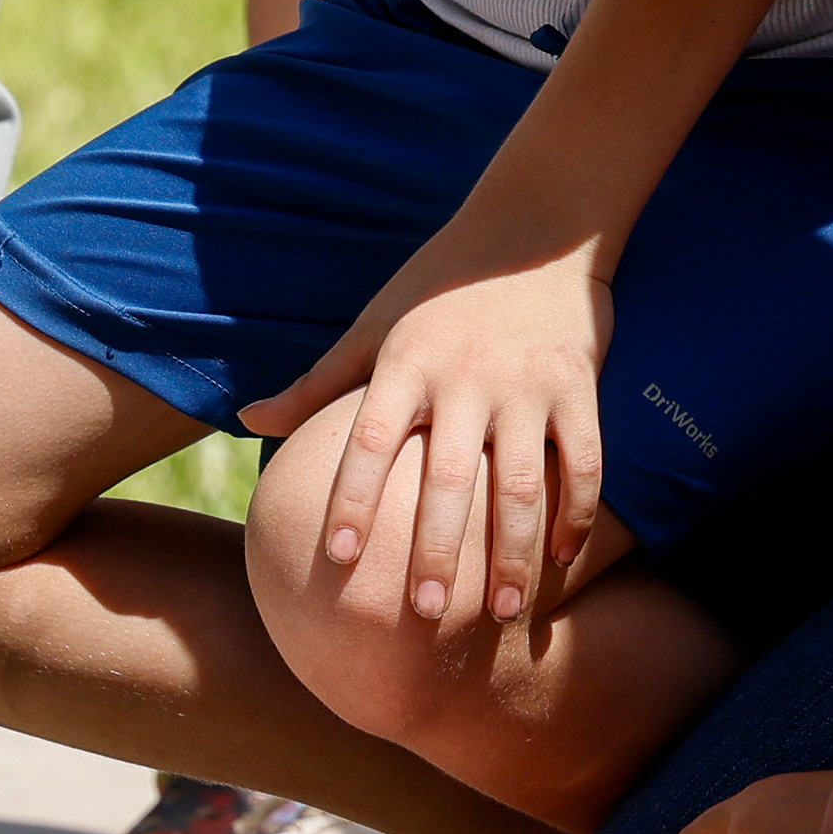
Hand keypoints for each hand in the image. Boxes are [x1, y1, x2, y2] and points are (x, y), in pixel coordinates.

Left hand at [246, 230, 611, 631]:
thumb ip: (318, 381)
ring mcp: (527, 382)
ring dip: (514, 552)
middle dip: (438, 549)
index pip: (372, 438)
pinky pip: (585, 461)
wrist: (538, 220)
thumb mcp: (376, 323)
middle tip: (424, 612)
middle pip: (450, 476)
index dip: (354, 497)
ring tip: (501, 612)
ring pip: (524, 483)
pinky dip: (578, 514)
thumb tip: (247, 419)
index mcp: (408, 360)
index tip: (338, 558)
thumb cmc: (441, 281)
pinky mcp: (578, 384)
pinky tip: (564, 559)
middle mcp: (466, 374)